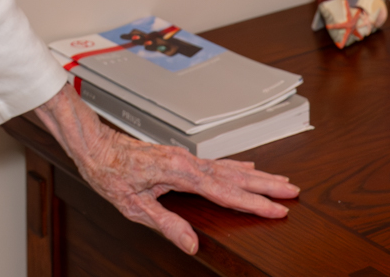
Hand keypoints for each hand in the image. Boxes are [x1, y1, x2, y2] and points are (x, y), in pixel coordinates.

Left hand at [28, 84, 298, 254]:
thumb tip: (192, 244)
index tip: (278, 210)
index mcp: (180, 172)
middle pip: (235, 177)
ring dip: (257, 176)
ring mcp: (186, 158)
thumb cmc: (110, 172)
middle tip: (294, 191)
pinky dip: (237, 167)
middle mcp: (187, 161)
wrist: (95, 146)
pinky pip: (217, 164)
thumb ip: (166, 224)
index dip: (254, 204)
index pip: (226, 193)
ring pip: (230, 169)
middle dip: (266, 186)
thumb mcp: (134, 206)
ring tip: (281, 181)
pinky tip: (247, 169)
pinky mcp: (181, 158)